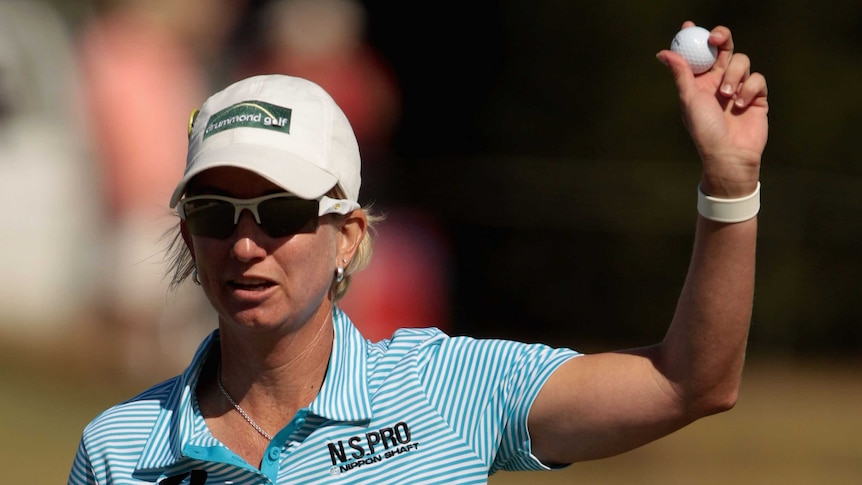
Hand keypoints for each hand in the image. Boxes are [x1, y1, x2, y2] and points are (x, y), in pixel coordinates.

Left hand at [657, 21, 768, 197]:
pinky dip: (749, 88)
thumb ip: (681, 73)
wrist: (729, 155)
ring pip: (742, 61)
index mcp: (700, 82)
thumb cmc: (704, 130)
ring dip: (734, 75)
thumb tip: (663, 52)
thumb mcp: (689, 100)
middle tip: (715, 37)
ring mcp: (739, 87)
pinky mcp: (757, 96)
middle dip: (721, 38)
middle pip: (724, 48)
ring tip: (726, 96)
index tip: (689, 26)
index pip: (699, 53)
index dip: (694, 38)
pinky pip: (757, 78)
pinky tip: (740, 105)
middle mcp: (720, 82)